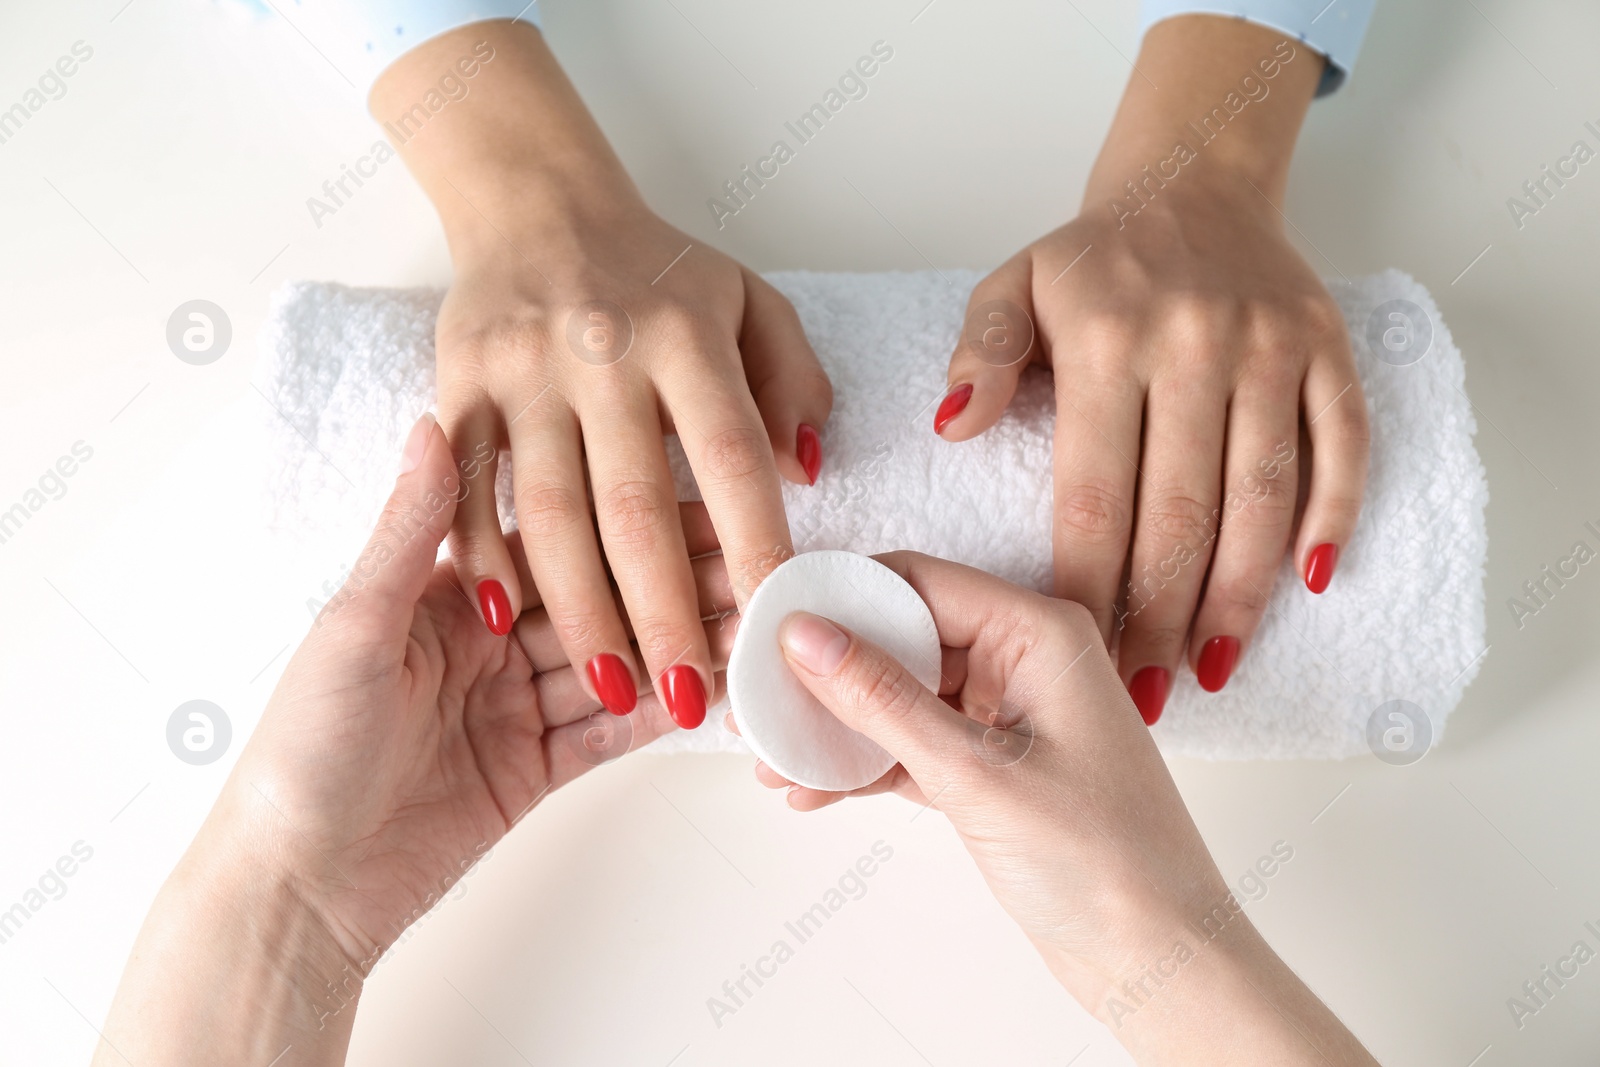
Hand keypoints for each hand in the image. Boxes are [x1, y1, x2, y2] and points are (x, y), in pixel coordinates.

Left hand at [95, 415, 737, 1065]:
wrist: (298, 885)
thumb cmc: (302, 748)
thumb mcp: (355, 628)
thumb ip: (410, 534)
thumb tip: (429, 423)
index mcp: (445, 595)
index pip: (556, 544)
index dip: (628, 525)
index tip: (701, 505)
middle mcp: (486, 644)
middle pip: (598, 602)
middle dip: (672, 587)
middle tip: (750, 573)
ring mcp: (513, 708)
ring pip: (613, 665)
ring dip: (676, 649)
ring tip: (748, 631)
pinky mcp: (531, 771)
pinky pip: (605, 736)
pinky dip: (653, 716)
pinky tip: (705, 696)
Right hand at [372, 21, 829, 727]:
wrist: (535, 202)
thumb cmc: (657, 269)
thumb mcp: (750, 298)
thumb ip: (792, 380)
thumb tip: (807, 473)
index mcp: (685, 334)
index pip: (732, 455)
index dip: (755, 545)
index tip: (774, 624)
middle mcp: (602, 352)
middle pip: (637, 505)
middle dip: (665, 613)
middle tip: (692, 697)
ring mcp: (521, 371)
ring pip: (549, 512)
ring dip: (582, 612)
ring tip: (617, 687)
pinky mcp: (457, 385)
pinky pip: (468, 488)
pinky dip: (483, 558)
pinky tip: (510, 626)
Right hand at [755, 552, 1376, 1064]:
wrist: (1160, 960)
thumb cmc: (1105, 863)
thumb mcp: (975, 774)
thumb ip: (885, 700)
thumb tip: (807, 637)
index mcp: (1040, 633)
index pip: (919, 582)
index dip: (841, 597)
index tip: (771, 622)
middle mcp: (1026, 659)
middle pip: (904, 637)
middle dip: (829, 670)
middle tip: (759, 699)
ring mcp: (1010, 714)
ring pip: (902, 696)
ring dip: (840, 727)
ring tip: (773, 759)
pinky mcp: (995, 768)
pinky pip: (915, 746)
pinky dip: (868, 766)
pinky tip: (813, 792)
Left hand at [934, 16, 1368, 721]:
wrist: (1195, 181)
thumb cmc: (1093, 260)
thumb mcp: (1011, 287)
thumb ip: (979, 357)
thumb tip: (952, 428)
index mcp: (1107, 341)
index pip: (1095, 492)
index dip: (1088, 583)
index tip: (1078, 652)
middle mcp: (1195, 345)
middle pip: (1180, 512)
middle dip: (1160, 615)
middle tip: (1145, 691)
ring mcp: (1270, 348)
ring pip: (1262, 495)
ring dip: (1240, 592)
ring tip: (1212, 666)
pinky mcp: (1327, 349)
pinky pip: (1342, 445)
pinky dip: (1333, 516)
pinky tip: (1308, 584)